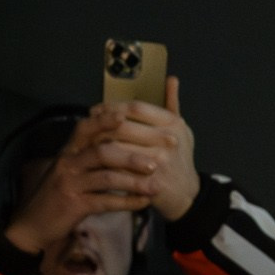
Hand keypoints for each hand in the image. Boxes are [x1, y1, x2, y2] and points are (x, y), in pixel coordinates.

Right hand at [2, 110, 165, 254]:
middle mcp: (68, 163)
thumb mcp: (70, 170)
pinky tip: (143, 203)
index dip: (105, 120)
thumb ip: (88, 156)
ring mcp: (71, 184)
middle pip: (102, 152)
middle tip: (156, 162)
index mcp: (68, 151)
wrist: (34, 224)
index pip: (86, 128)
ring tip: (155, 186)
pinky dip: (127, 202)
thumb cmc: (57, 195)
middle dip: (131, 156)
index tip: (127, 116)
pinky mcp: (75, 205)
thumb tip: (117, 142)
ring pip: (107, 177)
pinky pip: (106, 202)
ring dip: (134, 181)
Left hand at [81, 77, 201, 221]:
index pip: (136, 108)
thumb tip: (171, 79)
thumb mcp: (182, 130)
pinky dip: (104, 163)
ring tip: (87, 140)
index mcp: (174, 124)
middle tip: (88, 124)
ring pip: (118, 147)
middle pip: (123, 126)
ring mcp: (159, 161)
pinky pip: (119, 168)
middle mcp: (168, 140)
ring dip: (98, 143)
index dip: (113, 106)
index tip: (98, 108)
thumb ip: (173, 105)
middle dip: (101, 123)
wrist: (186, 195)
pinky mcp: (148, 180)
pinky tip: (94, 159)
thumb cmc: (180, 159)